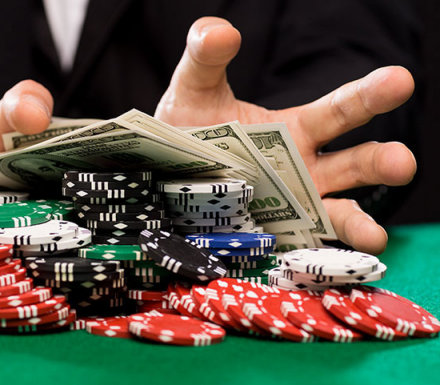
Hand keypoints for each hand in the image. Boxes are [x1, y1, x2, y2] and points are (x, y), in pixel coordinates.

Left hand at [155, 17, 415, 253]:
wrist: (156, 178)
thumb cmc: (184, 132)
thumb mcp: (193, 91)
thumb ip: (206, 58)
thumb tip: (220, 30)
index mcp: (292, 131)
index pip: (341, 110)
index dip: (371, 95)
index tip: (401, 80)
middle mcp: (303, 171)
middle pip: (354, 164)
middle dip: (381, 162)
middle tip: (403, 161)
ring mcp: (292, 209)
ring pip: (338, 212)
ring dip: (360, 222)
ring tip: (374, 234)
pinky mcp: (274, 240)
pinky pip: (304, 250)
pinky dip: (321, 258)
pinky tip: (331, 264)